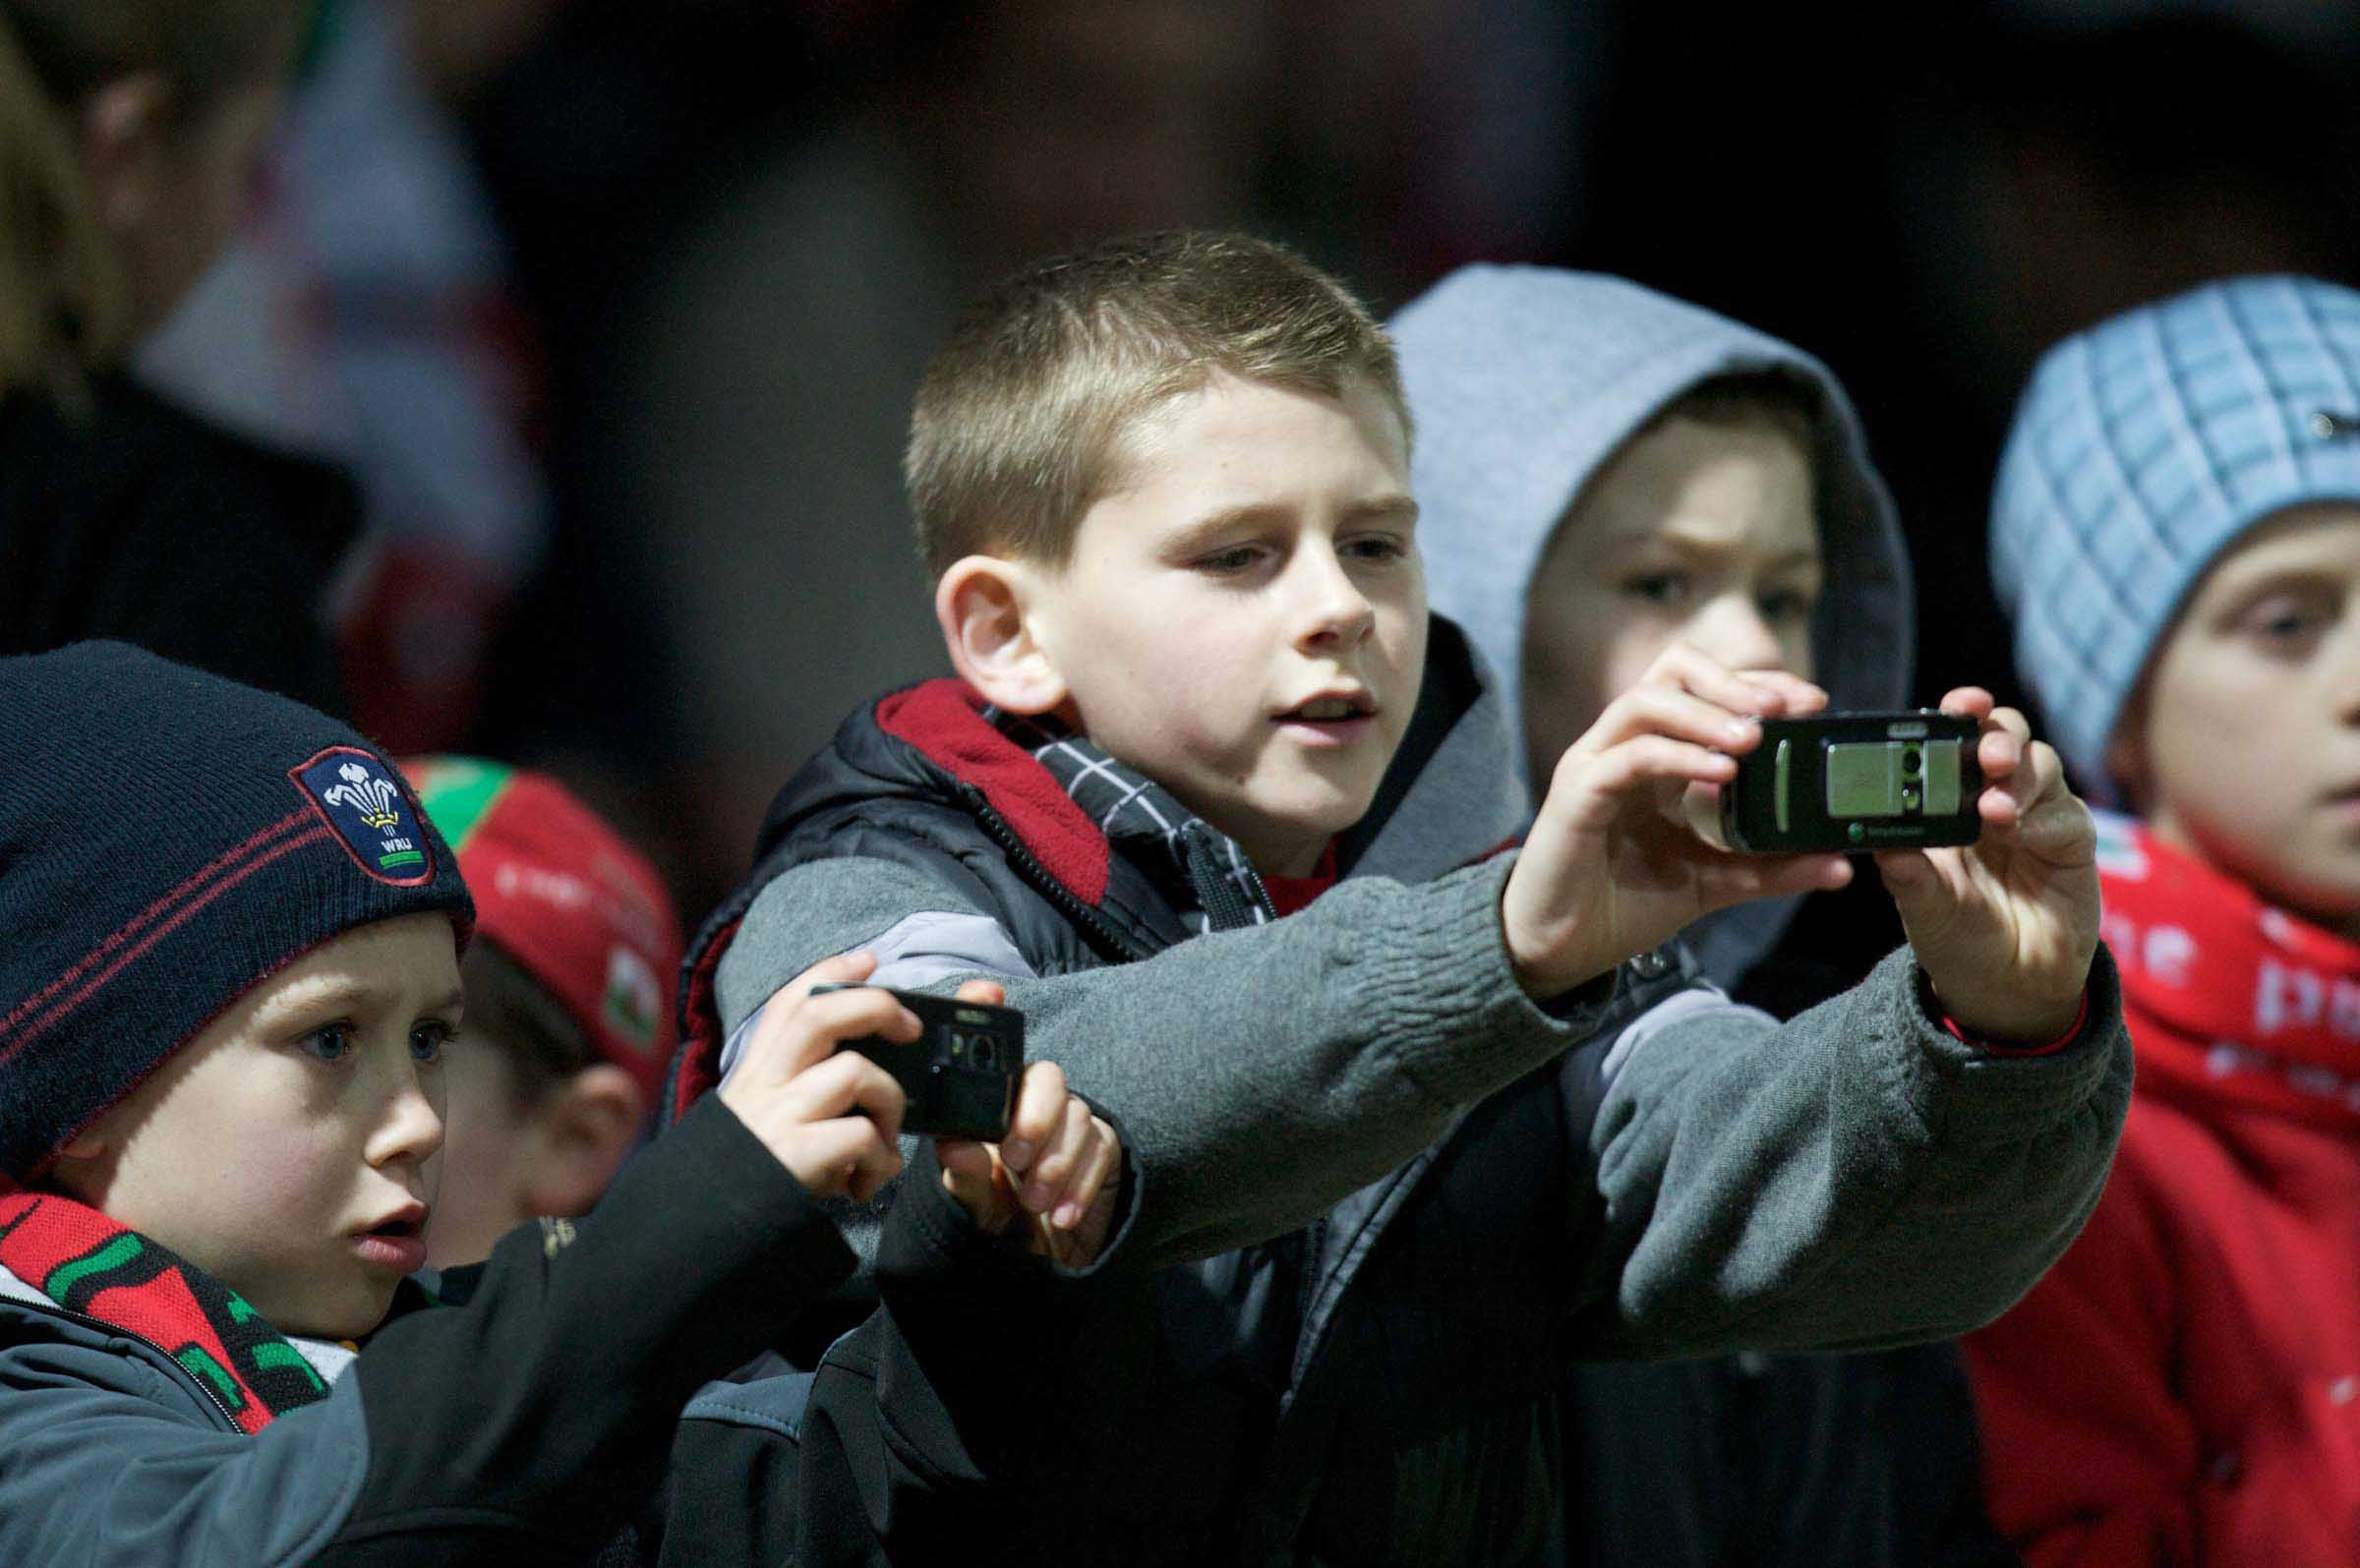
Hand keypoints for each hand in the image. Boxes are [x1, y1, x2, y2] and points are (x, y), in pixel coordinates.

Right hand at [718, 952, 911, 1200]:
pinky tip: (867, 1184)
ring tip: (885, 1143)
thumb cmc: (751, 1174)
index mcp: (756, 1073)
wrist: (700, 1230)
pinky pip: (861, 1136)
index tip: (869, 959)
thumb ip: (802, 1092)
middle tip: (910, 1029)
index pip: (790, 1003)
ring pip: (855, 1073)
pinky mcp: (795, 1155)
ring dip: (890, 1104)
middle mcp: (763, 1085)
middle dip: (875, 1006)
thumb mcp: (762, 1120)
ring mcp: (778, 1117)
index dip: (831, 971)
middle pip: (820, 1015)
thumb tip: (869, 1080)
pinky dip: (880, 1160)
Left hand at [938, 982, 1124, 1268]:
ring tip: (1035, 1204)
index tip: (987, 994)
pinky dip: (1081, 1182)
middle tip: (1016, 1158)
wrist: (1043, 1268)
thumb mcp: (971, 1207)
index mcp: (991, 1107)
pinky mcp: (1104, 1150)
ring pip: (1077, 1114)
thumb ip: (964, 1176)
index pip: (991, 1054)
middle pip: (1047, 1076)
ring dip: (1056, 1160)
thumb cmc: (997, 1224)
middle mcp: (1032, 1106)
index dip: (987, 1013)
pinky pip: (1101, 1148)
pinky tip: (1062, 1215)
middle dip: (1035, 1113)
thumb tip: (957, 1145)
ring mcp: (1071, 1125)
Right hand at [1501, 644, 1853, 997]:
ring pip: (1646, 701)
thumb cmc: (1623, 906)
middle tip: (1783, 708)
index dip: (1758, 685)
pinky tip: (1720, 774)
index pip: (1707, 690)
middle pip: (1672, 672)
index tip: (1812, 703)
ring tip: (1754, 739)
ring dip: (1705, 713)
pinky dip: (1676, 756)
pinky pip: (1628, 757)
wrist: (1559, 950)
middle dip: (1733, 681)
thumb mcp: (1714, 882)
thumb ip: (1771, 869)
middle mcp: (1623, 747)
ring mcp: (1596, 765)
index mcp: (1656, 757)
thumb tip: (1841, 864)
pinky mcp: (1577, 794)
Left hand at [1874, 690, 2099, 1044]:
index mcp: (1947, 798)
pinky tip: (2026, 836)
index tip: (1959, 706)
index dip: (1960, 714)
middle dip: (1998, 736)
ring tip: (1995, 813)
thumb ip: (1909, 875)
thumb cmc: (1957, 935)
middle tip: (1987, 758)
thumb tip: (1884, 844)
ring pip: (2040, 764)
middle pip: (2006, 735)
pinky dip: (2046, 818)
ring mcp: (2036, 813)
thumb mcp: (1924, 908)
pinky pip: (2067, 812)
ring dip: (2019, 778)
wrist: (2006, 984)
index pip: (1956, 738)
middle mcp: (1992, 795)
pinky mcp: (2071, 839)